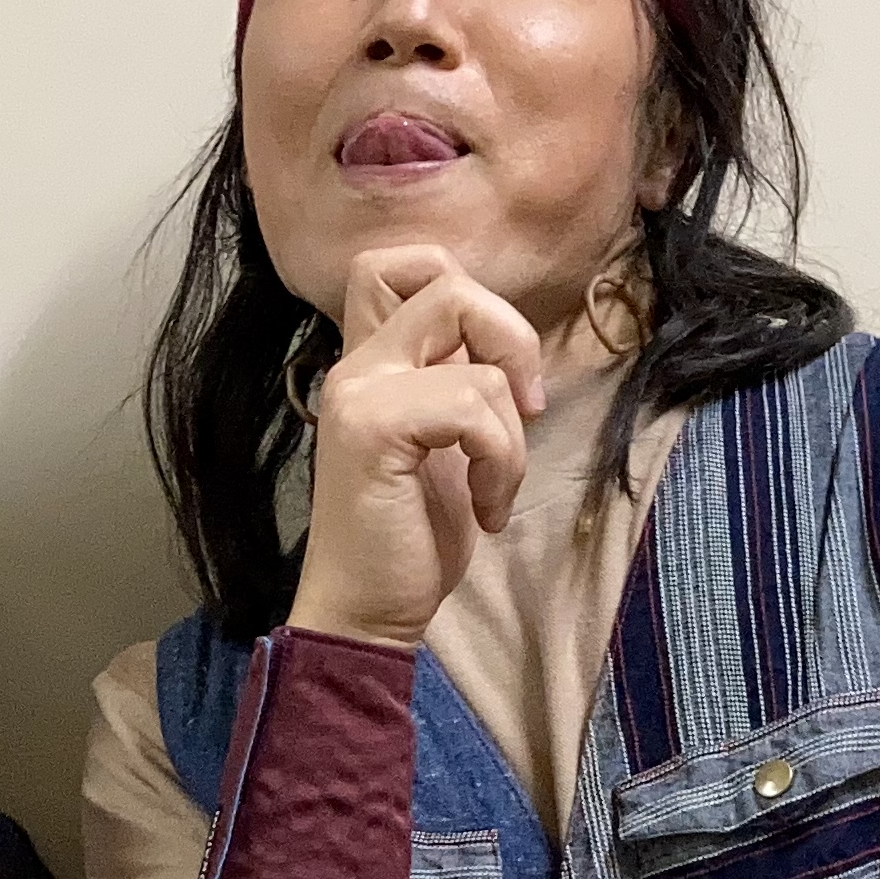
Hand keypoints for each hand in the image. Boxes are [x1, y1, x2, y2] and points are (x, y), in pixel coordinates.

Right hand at [291, 247, 549, 647]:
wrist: (364, 614)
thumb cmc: (408, 539)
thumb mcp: (443, 445)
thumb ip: (454, 382)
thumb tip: (508, 348)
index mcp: (369, 362)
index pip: (399, 263)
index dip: (467, 292)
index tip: (496, 371)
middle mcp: (355, 365)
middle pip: (443, 276)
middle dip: (509, 334)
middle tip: (523, 405)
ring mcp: (359, 392)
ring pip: (475, 354)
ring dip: (512, 430)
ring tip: (492, 486)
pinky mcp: (373, 428)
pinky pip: (472, 404)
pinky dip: (500, 459)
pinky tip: (484, 508)